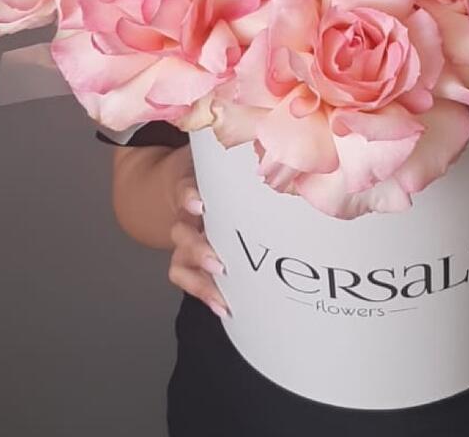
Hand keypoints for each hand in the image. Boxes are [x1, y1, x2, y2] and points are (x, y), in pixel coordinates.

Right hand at [164, 145, 230, 319]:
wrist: (189, 177)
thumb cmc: (222, 175)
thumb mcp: (229, 164)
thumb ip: (247, 168)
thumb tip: (288, 169)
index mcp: (196, 186)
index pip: (185, 189)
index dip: (189, 198)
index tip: (200, 206)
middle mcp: (187, 215)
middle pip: (181, 231)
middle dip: (197, 248)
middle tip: (218, 260)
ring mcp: (185, 237)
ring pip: (180, 257)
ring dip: (200, 276)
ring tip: (222, 287)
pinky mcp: (186, 257)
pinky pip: (184, 276)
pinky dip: (202, 292)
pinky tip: (223, 305)